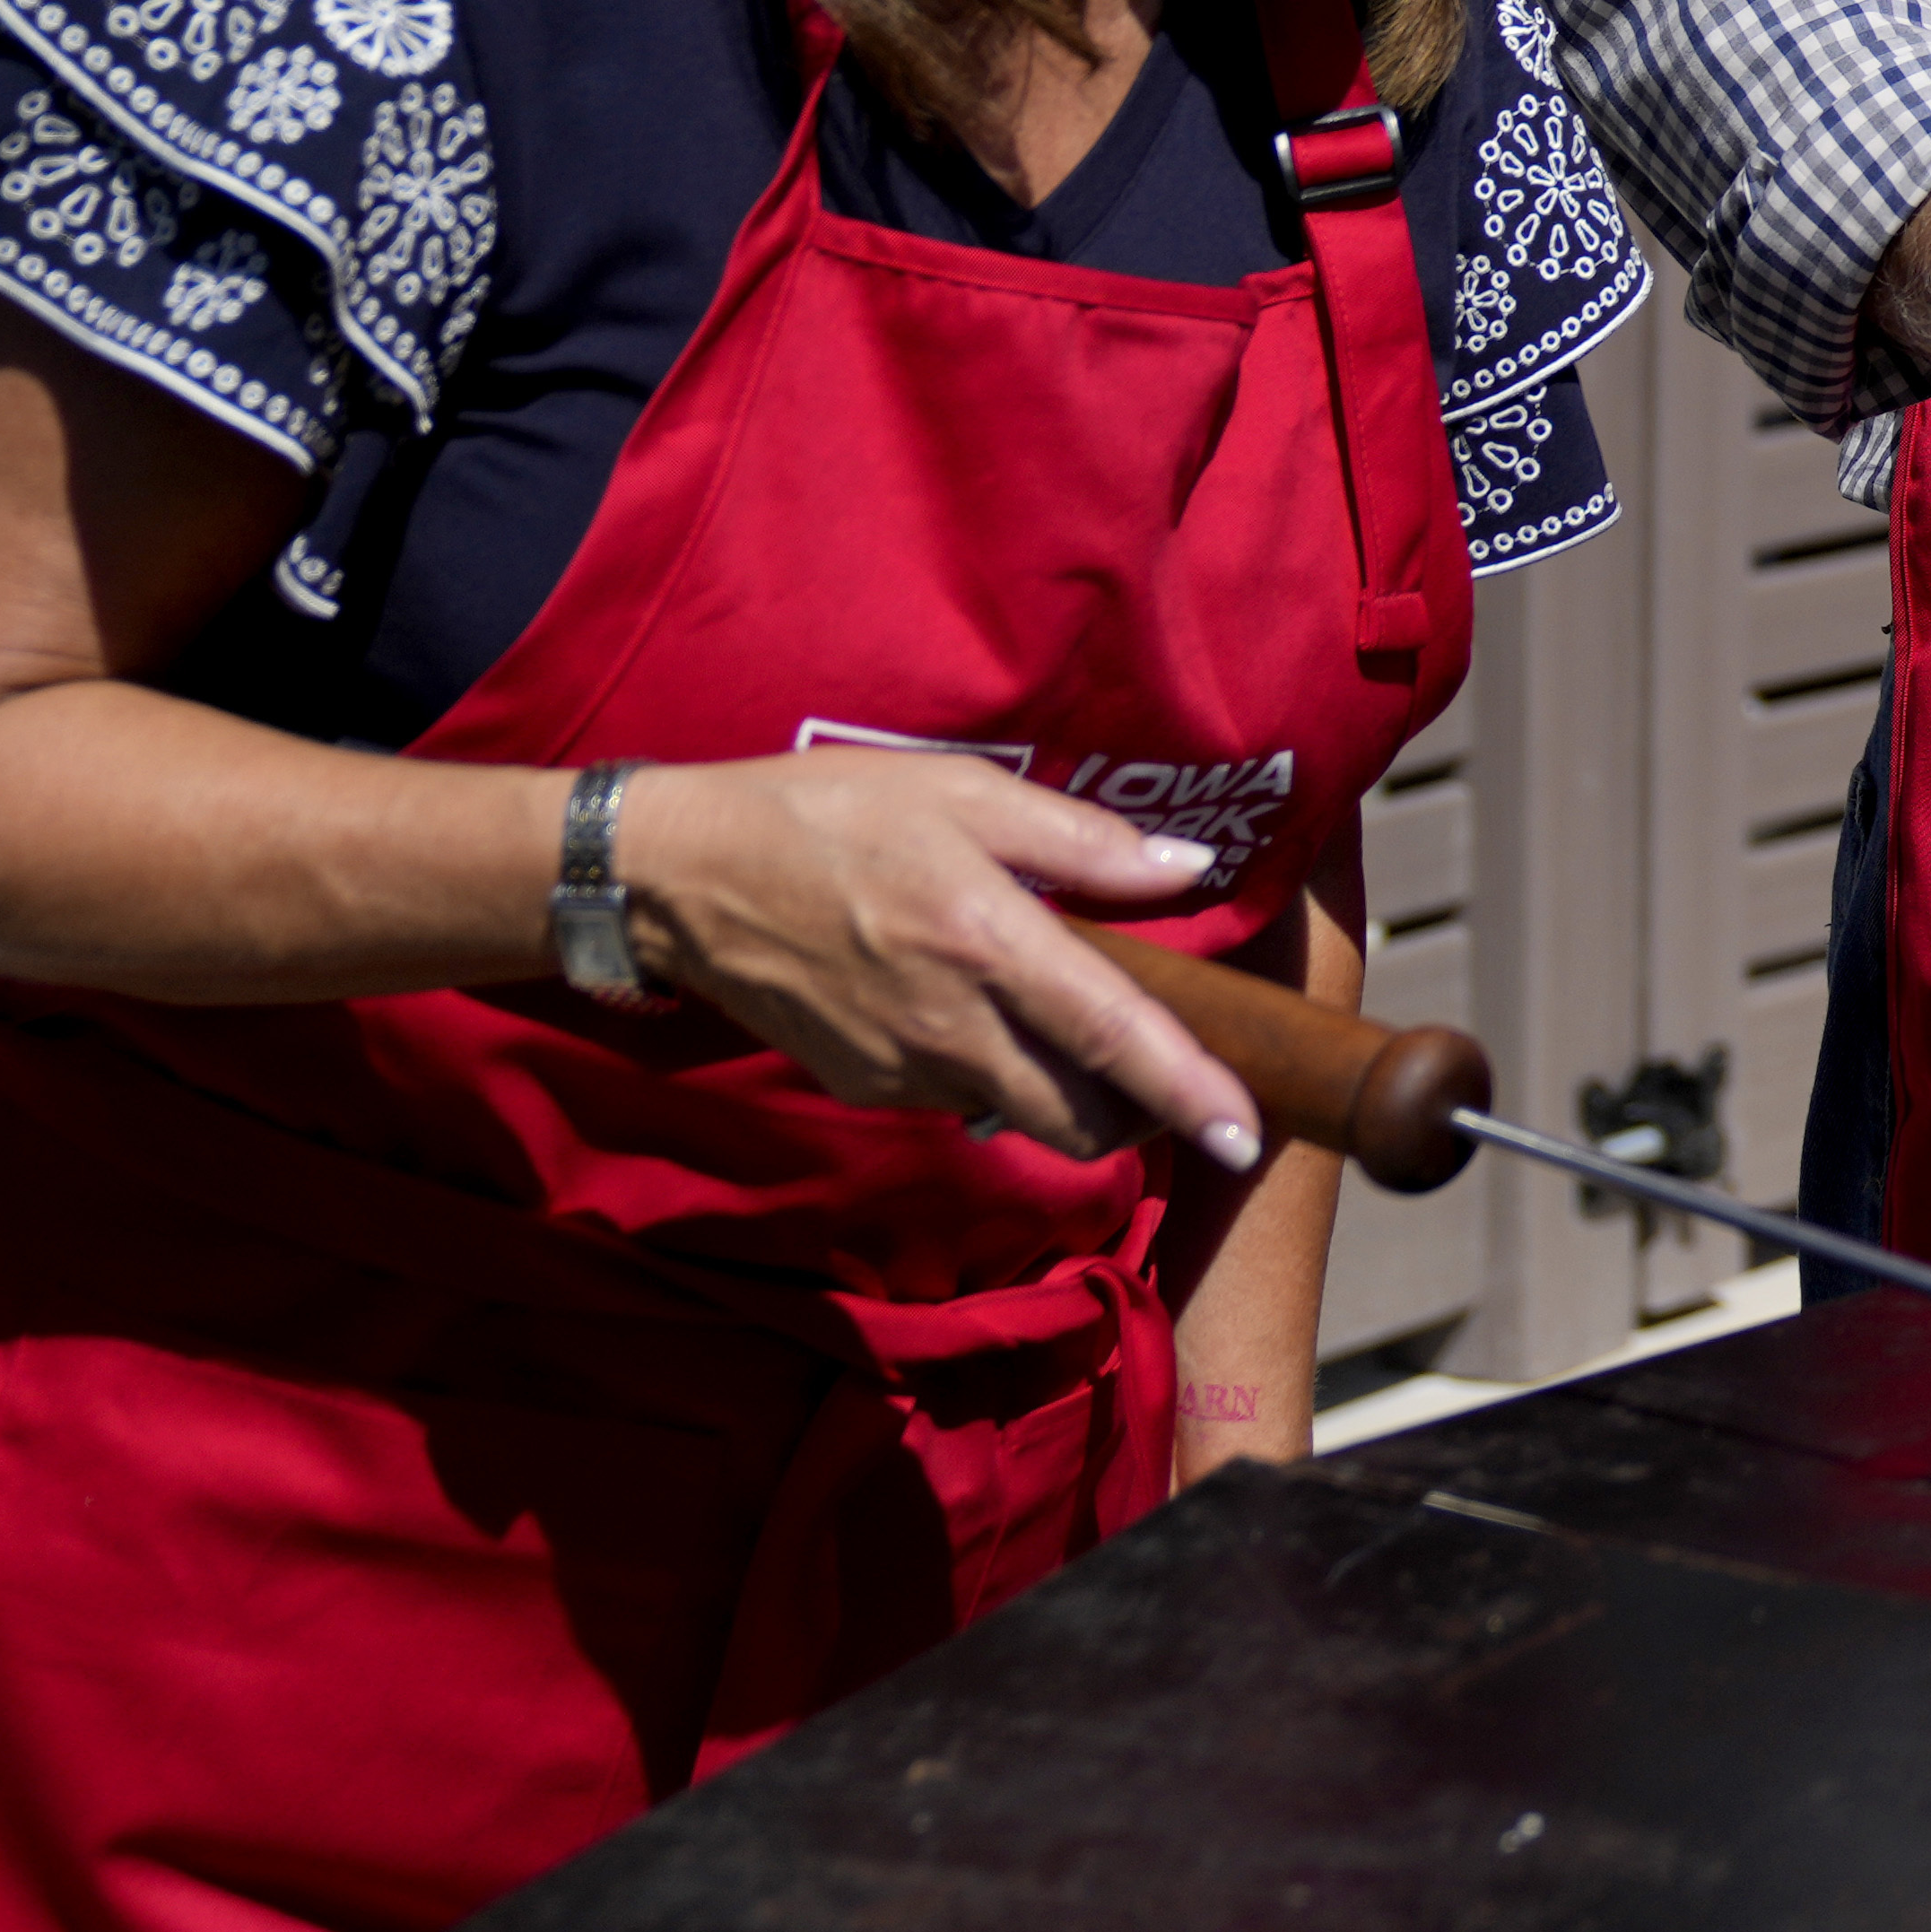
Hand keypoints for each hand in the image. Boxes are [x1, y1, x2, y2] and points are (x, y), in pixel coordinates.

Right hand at [609, 751, 1268, 1164]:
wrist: (679, 876)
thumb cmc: (828, 815)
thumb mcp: (962, 794)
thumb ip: (1083, 842)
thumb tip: (1187, 866)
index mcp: (988, 943)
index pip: (1114, 1038)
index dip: (1189, 1094)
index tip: (1250, 1137)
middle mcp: (951, 1025)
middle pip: (1082, 1117)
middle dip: (1140, 1115)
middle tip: (1162, 1072)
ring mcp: (902, 1069)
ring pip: (1024, 1114)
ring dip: (1065, 1093)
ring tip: (1056, 1020)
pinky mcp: (865, 1087)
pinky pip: (960, 1101)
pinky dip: (993, 1075)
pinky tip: (972, 1013)